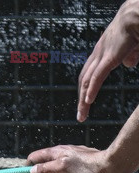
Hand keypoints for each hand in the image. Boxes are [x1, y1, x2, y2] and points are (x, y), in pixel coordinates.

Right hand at [26, 145, 113, 172]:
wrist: (111, 167)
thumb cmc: (87, 167)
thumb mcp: (63, 168)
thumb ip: (46, 169)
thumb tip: (32, 171)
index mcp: (55, 152)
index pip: (33, 157)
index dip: (27, 169)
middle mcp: (61, 153)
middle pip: (41, 164)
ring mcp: (70, 159)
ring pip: (52, 168)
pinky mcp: (78, 165)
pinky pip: (63, 172)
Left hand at [78, 0, 138, 121]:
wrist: (137, 15)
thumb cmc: (137, 27)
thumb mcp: (133, 46)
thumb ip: (130, 55)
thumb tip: (128, 64)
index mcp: (102, 52)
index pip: (89, 74)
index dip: (86, 89)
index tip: (85, 102)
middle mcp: (97, 54)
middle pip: (84, 80)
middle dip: (81, 99)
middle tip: (81, 116)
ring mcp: (101, 55)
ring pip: (87, 81)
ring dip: (83, 100)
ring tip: (82, 115)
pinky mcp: (108, 57)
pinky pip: (97, 77)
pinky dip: (91, 90)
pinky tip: (88, 101)